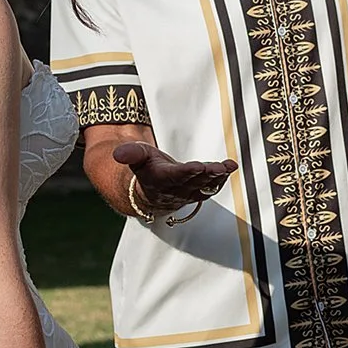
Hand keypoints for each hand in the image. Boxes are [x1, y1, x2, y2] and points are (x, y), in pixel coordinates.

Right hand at [112, 141, 236, 215]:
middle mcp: (174, 190)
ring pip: (204, 187)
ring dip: (218, 178)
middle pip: (193, 182)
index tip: (198, 166)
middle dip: (207, 175)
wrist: (148, 192)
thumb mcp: (136, 157)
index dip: (186, 173)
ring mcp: (187, 193)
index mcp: (159, 180)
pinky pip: (210, 188)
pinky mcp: (197, 193)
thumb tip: (117, 154)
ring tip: (228, 166)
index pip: (174, 177)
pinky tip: (229, 167)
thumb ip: (130, 153)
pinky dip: (221, 179)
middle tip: (219, 167)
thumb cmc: (145, 168)